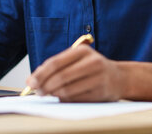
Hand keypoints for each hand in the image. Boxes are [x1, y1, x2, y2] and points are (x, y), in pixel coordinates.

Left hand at [26, 46, 151, 102]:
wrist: (121, 77)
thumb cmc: (92, 68)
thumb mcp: (78, 60)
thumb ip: (59, 66)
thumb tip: (34, 79)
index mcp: (82, 51)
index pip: (55, 62)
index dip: (40, 73)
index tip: (30, 82)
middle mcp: (92, 62)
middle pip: (61, 76)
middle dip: (45, 86)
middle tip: (36, 91)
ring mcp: (98, 77)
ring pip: (68, 89)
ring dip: (54, 94)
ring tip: (48, 94)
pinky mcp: (102, 91)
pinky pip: (77, 99)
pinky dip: (66, 100)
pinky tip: (61, 98)